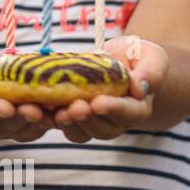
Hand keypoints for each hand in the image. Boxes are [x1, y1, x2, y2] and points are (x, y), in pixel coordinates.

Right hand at [0, 43, 51, 141]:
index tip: (5, 107)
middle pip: (7, 125)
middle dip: (22, 118)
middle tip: (35, 108)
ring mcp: (11, 126)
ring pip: (28, 129)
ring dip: (43, 121)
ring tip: (55, 109)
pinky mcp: (30, 121)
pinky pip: (44, 123)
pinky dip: (56, 118)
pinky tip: (67, 107)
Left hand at [49, 36, 168, 142]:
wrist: (119, 60)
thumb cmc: (138, 56)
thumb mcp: (151, 57)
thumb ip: (151, 72)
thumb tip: (140, 88)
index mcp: (137, 108)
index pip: (128, 113)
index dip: (113, 109)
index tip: (98, 103)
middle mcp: (115, 121)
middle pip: (102, 128)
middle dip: (87, 119)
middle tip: (75, 107)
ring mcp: (91, 122)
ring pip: (80, 132)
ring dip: (68, 124)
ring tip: (57, 113)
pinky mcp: (70, 116)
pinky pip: (59, 124)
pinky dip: (48, 119)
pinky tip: (38, 109)